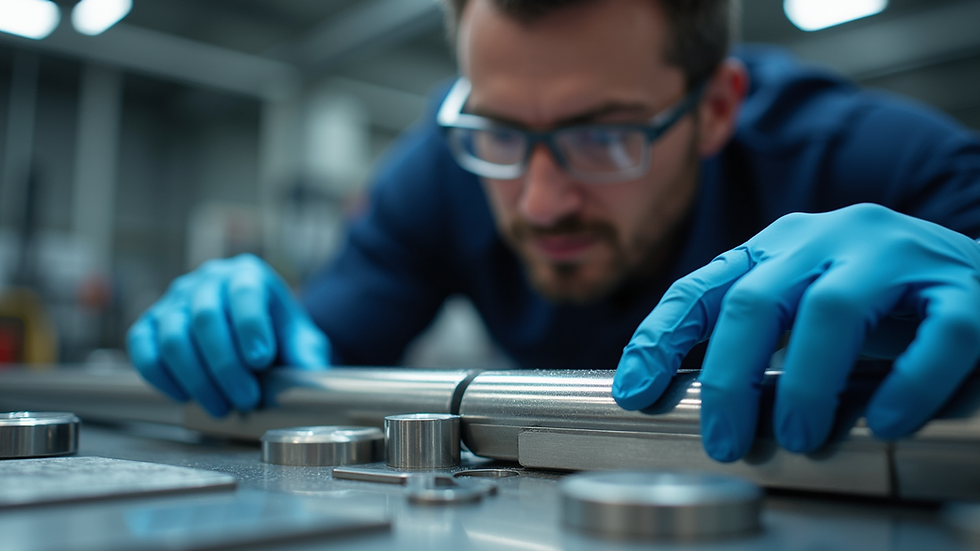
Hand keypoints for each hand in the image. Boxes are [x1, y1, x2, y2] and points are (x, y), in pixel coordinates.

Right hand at [127, 254, 329, 415]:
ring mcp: (175, 301)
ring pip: (173, 338)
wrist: (248, 332)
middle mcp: (207, 281)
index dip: (250, 327)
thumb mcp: (300, 339)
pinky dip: (163, 378)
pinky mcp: (150, 324)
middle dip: (226, 366)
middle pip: (206, 319)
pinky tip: (186, 397)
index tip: (261, 360)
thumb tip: (308, 375)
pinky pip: (144, 351)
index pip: (244, 293)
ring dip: (197, 380)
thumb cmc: (274, 332)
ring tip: (222, 407)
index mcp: (247, 274)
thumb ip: (306, 354)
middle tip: (247, 399)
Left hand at [613, 204, 979, 461]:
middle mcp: (833, 236)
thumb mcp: (804, 306)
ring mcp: (899, 255)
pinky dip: (907, 385)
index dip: (662, 338)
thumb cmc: (881, 305)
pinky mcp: (966, 289)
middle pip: (756, 300)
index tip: (635, 392)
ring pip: (833, 312)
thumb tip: (696, 397)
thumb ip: (758, 336)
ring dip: (807, 386)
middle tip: (723, 439)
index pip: (705, 286)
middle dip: (728, 377)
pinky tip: (888, 422)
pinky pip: (937, 336)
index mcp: (783, 244)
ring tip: (798, 435)